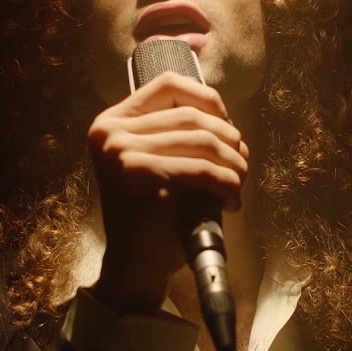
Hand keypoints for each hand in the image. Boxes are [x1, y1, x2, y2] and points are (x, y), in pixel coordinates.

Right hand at [86, 71, 248, 313]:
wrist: (136, 266)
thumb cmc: (153, 216)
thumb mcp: (158, 162)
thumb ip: (178, 134)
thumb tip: (230, 124)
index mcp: (112, 121)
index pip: (168, 84)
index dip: (207, 98)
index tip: (227, 124)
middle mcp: (110, 130)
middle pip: (190, 115)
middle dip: (229, 139)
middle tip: (241, 166)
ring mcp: (120, 150)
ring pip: (201, 139)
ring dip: (232, 163)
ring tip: (238, 184)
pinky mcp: (137, 173)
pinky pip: (201, 168)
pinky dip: (226, 182)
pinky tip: (231, 200)